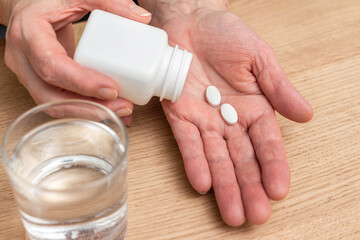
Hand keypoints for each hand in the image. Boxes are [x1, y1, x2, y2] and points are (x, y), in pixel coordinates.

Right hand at [3, 0, 151, 123]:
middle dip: (90, 106)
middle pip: (52, 95)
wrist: (25, 10)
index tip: (112, 88)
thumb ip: (108, 2)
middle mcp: (23, 59)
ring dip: (90, 111)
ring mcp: (28, 75)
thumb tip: (142, 18)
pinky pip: (60, 102)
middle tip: (123, 106)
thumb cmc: (47, 2)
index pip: (52, 65)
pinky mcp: (39, 83)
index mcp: (29, 34)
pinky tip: (109, 110)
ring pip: (56, 104)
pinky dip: (85, 108)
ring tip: (122, 110)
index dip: (82, 81)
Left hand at [154, 7, 312, 224]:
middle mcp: (229, 120)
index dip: (273, 166)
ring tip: (231, 213)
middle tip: (256, 215)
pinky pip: (187, 142)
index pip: (267, 143)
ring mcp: (204, 120)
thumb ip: (278, 87)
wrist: (190, 22)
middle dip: (248, 187)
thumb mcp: (259, 58)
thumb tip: (305, 114)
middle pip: (242, 159)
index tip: (278, 189)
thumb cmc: (227, 35)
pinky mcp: (179, 115)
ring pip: (216, 158)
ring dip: (224, 185)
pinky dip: (194, 162)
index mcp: (253, 108)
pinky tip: (203, 184)